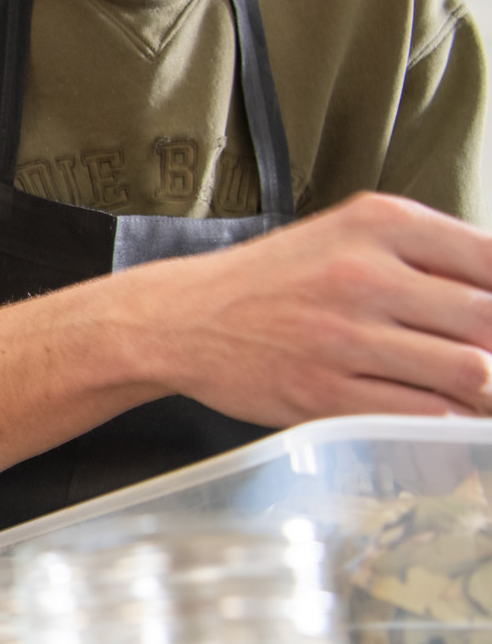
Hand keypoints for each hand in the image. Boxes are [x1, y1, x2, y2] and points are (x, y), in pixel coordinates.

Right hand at [149, 192, 491, 422]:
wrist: (181, 319)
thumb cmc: (271, 281)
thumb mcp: (346, 236)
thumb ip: (424, 256)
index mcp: (379, 223)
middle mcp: (364, 273)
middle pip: (488, 319)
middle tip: (490, 363)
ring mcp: (343, 336)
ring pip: (467, 370)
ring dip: (487, 391)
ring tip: (479, 394)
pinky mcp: (325, 392)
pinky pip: (420, 413)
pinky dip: (447, 420)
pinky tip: (444, 413)